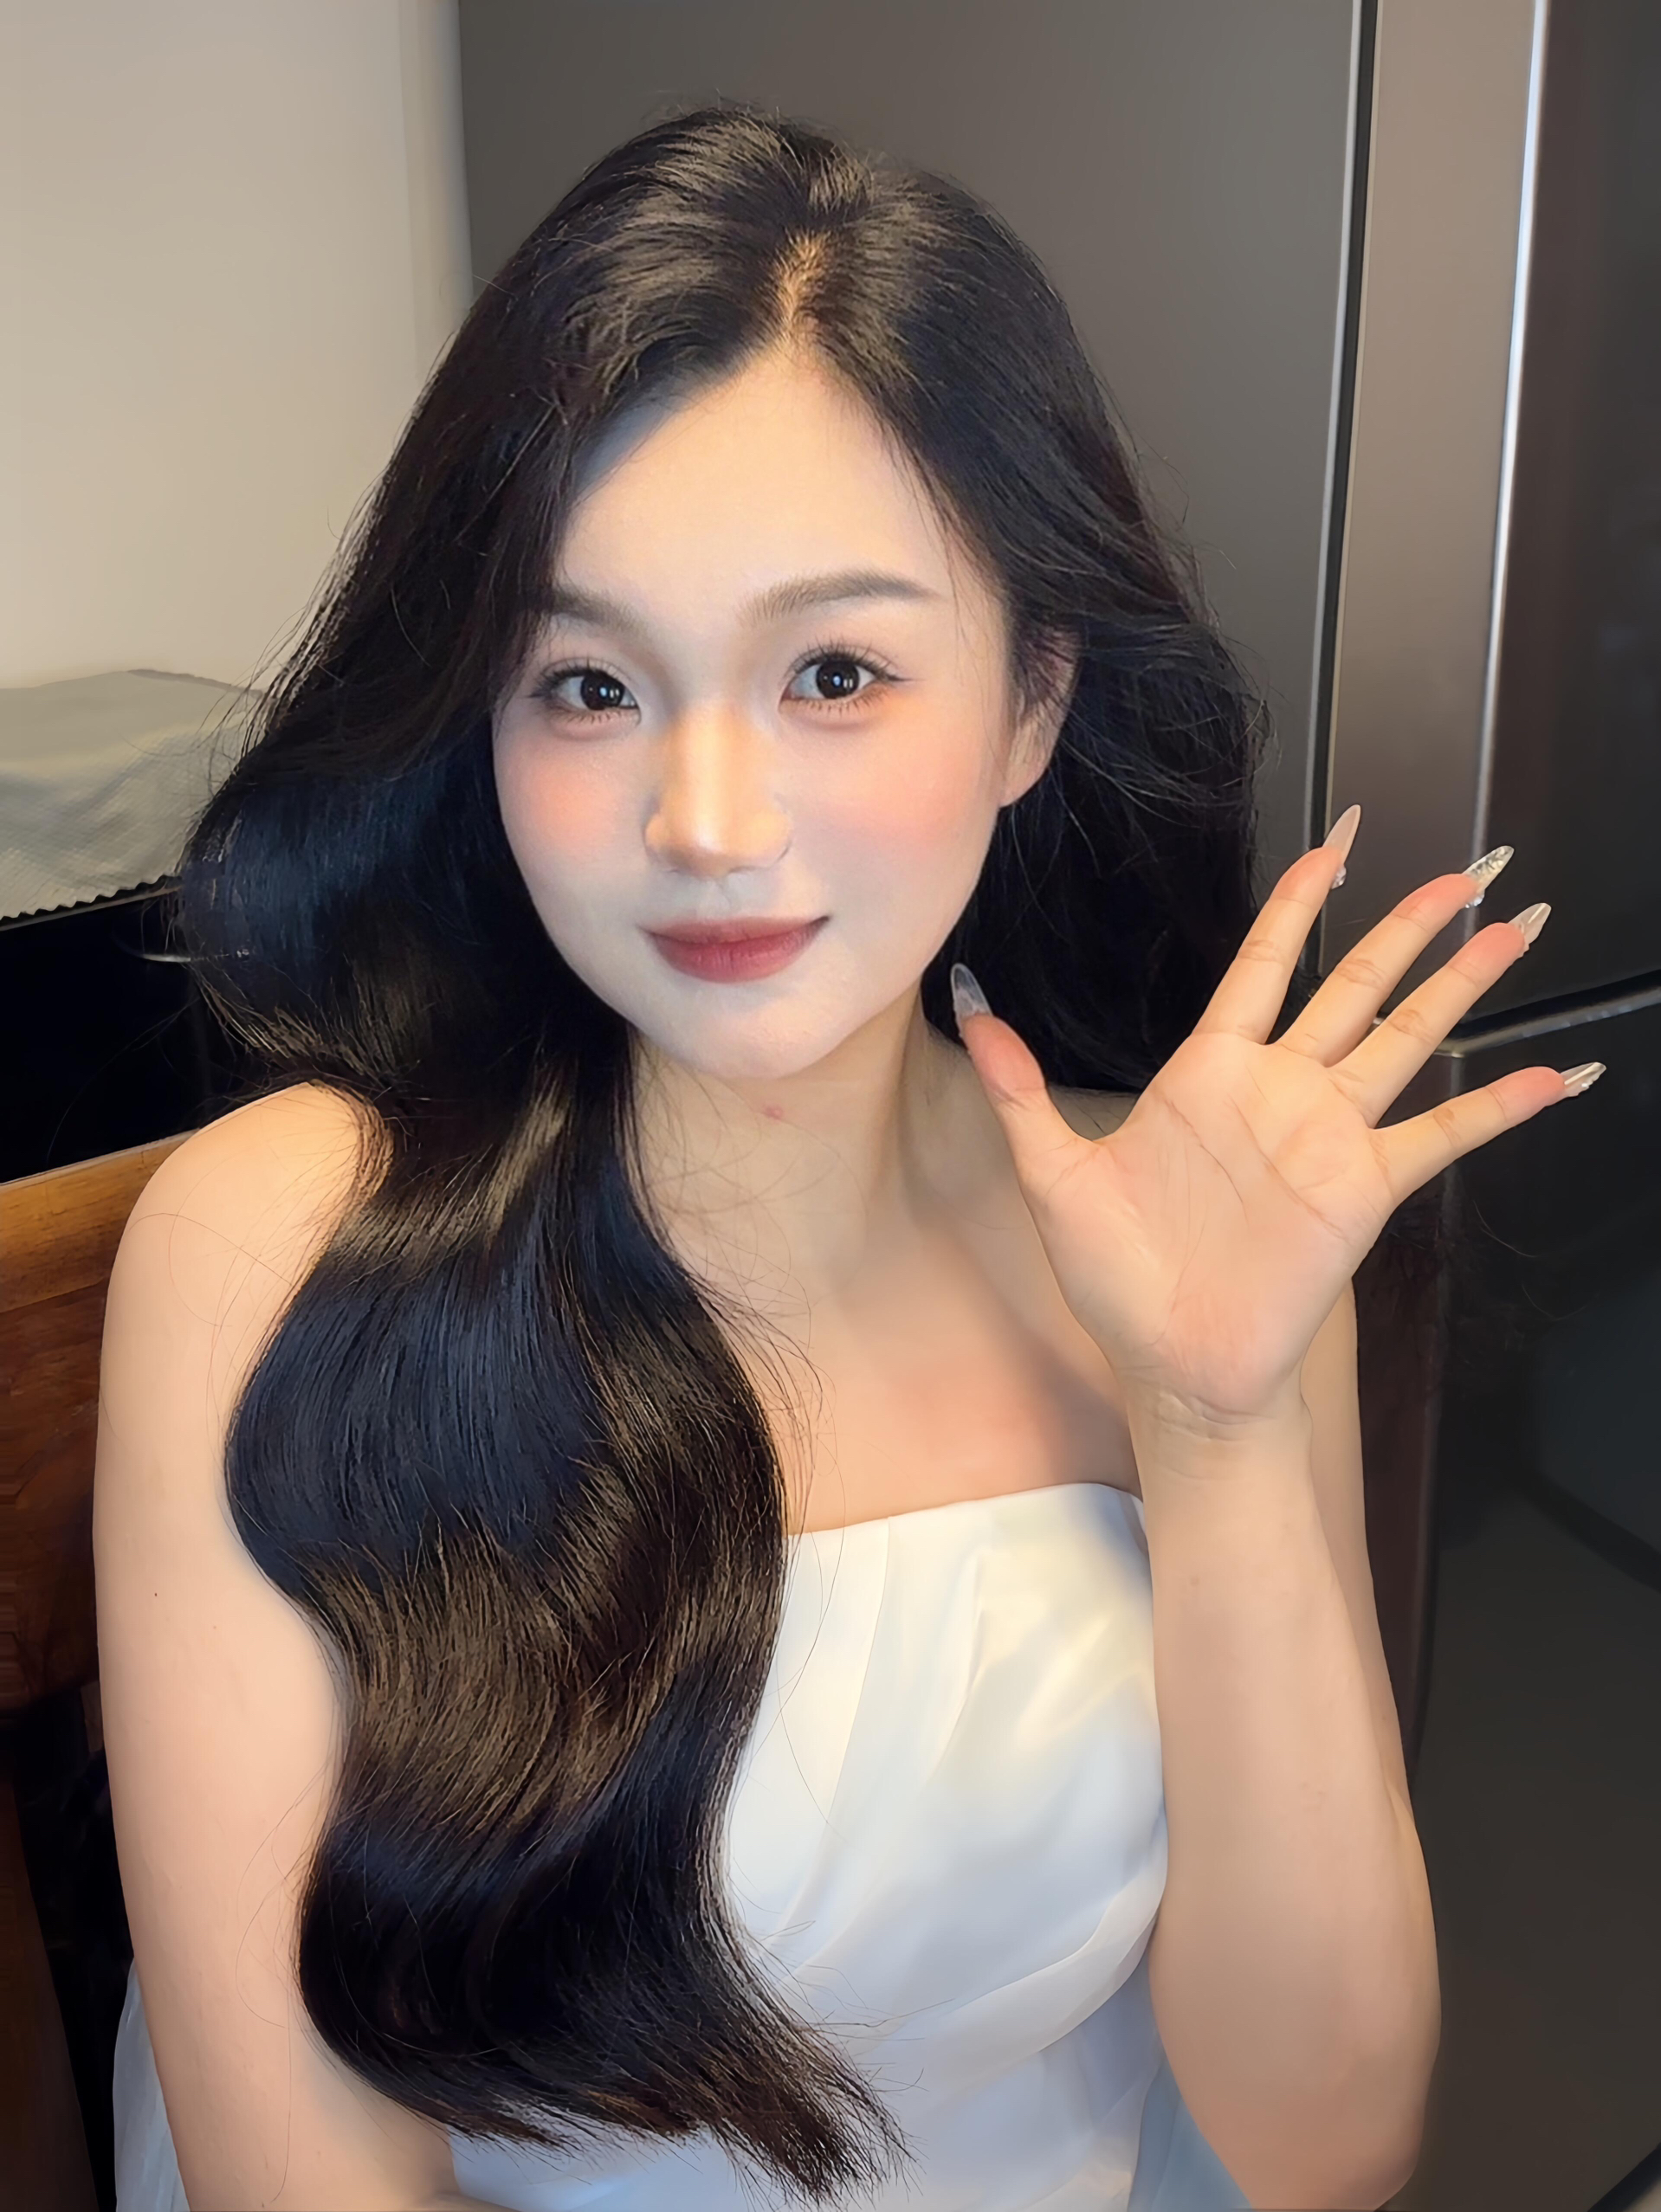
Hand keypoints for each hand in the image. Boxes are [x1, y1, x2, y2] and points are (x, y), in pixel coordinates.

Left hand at [952, 810, 1603, 1434]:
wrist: (1170, 1365)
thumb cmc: (1118, 1279)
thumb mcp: (1052, 1173)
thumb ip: (1021, 1086)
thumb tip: (971, 1006)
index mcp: (1210, 1072)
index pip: (1265, 963)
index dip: (1300, 901)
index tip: (1336, 842)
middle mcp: (1281, 1091)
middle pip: (1357, 984)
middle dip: (1410, 925)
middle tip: (1465, 870)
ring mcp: (1330, 1136)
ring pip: (1410, 1037)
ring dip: (1465, 984)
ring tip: (1519, 929)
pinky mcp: (1364, 1188)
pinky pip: (1443, 1135)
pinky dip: (1502, 1105)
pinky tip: (1556, 1074)